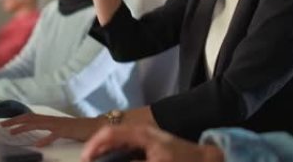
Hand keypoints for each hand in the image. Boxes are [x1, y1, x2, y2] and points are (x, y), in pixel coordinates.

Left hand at [0, 113, 104, 147]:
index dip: (16, 119)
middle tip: (1, 125)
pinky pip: (54, 134)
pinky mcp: (66, 130)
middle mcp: (52, 119)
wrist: (95, 126)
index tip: (4, 122)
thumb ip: (49, 131)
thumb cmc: (78, 129)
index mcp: (50, 120)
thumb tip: (38, 137)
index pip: (30, 116)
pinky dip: (45, 139)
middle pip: (30, 117)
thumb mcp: (61, 129)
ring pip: (38, 123)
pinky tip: (38, 144)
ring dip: (24, 127)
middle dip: (14, 121)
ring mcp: (59, 124)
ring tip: (13, 132)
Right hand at [81, 125, 223, 161]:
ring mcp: (145, 141)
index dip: (94, 146)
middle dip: (97, 152)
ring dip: (107, 156)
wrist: (208, 161)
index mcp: (140, 133)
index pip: (108, 133)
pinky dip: (119, 157)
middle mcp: (140, 134)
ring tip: (98, 161)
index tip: (85, 159)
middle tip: (88, 161)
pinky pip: (127, 152)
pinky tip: (116, 160)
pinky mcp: (149, 149)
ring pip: (117, 146)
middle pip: (110, 139)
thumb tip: (113, 161)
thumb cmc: (183, 160)